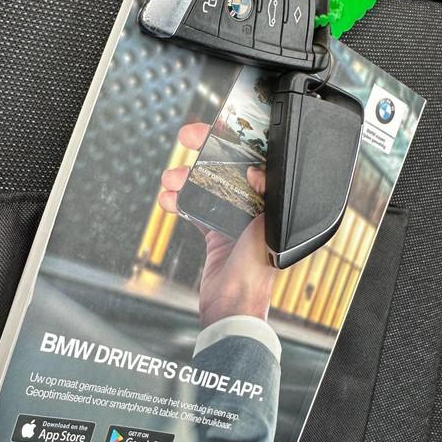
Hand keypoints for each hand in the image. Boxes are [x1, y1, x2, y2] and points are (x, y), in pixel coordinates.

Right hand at [159, 123, 277, 328]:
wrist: (231, 312)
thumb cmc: (254, 279)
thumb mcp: (263, 233)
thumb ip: (264, 200)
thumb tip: (257, 170)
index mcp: (272, 208)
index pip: (257, 163)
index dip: (238, 142)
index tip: (218, 129)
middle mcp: (256, 211)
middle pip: (230, 169)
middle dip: (206, 153)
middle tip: (187, 138)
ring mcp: (235, 223)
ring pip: (209, 188)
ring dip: (187, 179)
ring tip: (169, 180)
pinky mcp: (217, 237)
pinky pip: (197, 211)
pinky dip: (182, 203)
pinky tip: (168, 199)